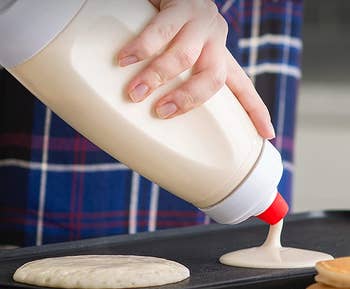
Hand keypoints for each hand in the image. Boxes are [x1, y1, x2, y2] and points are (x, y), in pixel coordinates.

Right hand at [117, 0, 274, 138]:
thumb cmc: (169, 30)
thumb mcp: (182, 56)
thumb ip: (179, 80)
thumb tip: (155, 116)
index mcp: (219, 56)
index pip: (244, 86)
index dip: (256, 111)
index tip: (268, 134)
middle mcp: (216, 39)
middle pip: (213, 77)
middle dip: (187, 98)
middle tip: (161, 112)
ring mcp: (200, 21)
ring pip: (184, 56)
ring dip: (157, 77)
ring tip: (135, 93)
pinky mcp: (182, 4)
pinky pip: (160, 30)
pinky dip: (141, 48)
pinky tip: (125, 60)